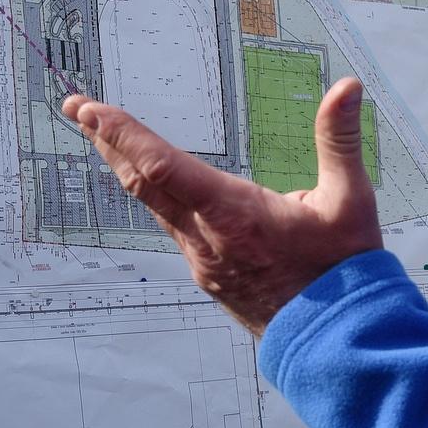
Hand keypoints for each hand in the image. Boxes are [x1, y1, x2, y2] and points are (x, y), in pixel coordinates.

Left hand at [62, 78, 383, 334]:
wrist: (334, 340)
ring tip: (104, 135)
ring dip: (125, 166)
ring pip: (151, 206)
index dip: (124, 135)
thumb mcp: (350, 201)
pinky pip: (169, 226)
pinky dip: (151, 195)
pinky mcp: (207, 273)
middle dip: (107, 141)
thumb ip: (340, 139)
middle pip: (141, 184)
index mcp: (234, 215)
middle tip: (76, 108)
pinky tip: (151, 184)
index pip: (163, 168)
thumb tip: (346, 87)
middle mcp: (206, 238)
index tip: (91, 110)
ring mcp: (202, 260)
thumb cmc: (343, 272)